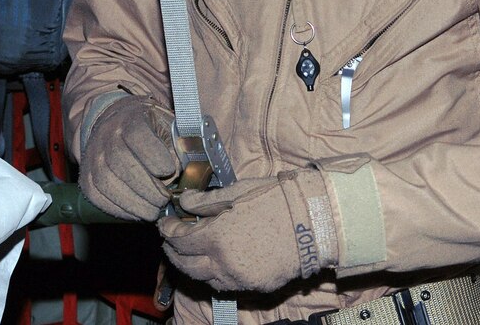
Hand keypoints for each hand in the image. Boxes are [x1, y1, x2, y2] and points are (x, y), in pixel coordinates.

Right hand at [78, 96, 179, 220]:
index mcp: (130, 118)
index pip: (136, 134)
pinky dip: (117, 209)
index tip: (168, 170)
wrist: (114, 122)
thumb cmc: (148, 127)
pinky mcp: (87, 176)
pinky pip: (96, 196)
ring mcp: (93, 155)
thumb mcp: (166, 126)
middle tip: (164, 200)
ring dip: (132, 203)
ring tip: (153, 211)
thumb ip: (176, 146)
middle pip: (120, 161)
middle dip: (145, 187)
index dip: (152, 155)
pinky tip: (135, 213)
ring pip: (106, 182)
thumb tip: (180, 173)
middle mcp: (107, 135)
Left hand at [158, 169, 337, 292]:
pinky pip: (226, 285)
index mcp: (216, 237)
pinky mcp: (255, 287)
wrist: (313, 220)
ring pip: (204, 279)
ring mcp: (240, 279)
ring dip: (192, 265)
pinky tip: (214, 262)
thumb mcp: (236, 192)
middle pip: (186, 265)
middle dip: (173, 252)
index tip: (166, 223)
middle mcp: (224, 263)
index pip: (179, 240)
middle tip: (171, 240)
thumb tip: (184, 202)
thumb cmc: (276, 200)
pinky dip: (214, 274)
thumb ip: (205, 201)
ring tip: (189, 252)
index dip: (168, 230)